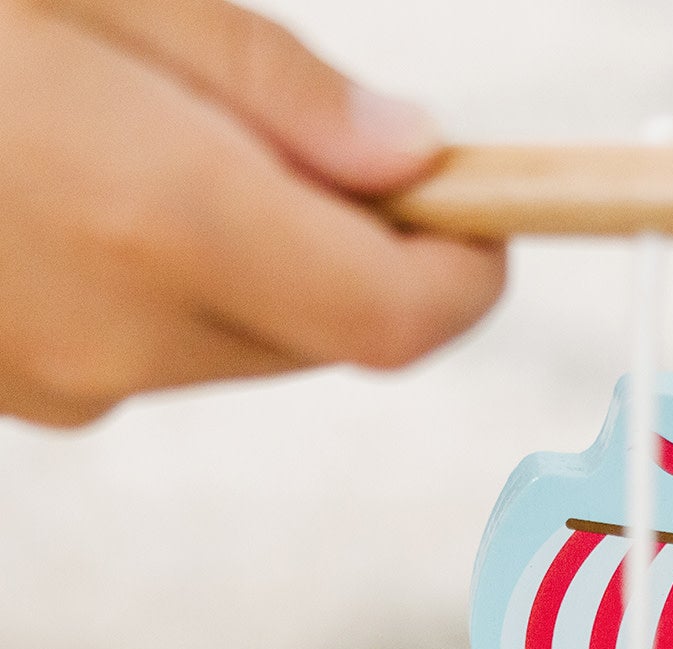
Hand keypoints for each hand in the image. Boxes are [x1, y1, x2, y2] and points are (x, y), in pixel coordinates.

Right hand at [0, 0, 504, 424]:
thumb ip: (267, 78)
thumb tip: (410, 152)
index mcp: (159, 218)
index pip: (396, 316)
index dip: (462, 273)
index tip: (476, 207)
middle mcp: (125, 330)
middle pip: (331, 329)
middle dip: (350, 244)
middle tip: (284, 135)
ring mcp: (72, 378)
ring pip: (249, 340)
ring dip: (254, 260)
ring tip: (145, 139)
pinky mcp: (32, 394)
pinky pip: (156, 347)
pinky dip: (163, 280)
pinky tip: (75, 186)